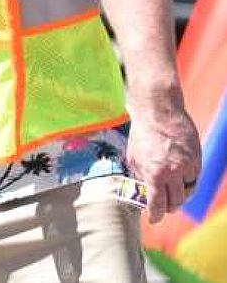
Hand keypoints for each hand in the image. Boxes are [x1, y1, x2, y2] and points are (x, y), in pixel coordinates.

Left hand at [126, 106, 201, 223]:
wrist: (159, 112)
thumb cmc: (142, 134)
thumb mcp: (133, 157)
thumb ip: (140, 176)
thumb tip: (143, 193)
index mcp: (154, 173)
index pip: (158, 204)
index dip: (156, 215)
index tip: (153, 219)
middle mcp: (173, 172)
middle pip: (176, 202)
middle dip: (169, 207)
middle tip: (164, 208)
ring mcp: (187, 165)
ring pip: (188, 191)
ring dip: (180, 195)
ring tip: (172, 194)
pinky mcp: (197, 158)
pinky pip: (195, 178)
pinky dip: (188, 181)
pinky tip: (180, 179)